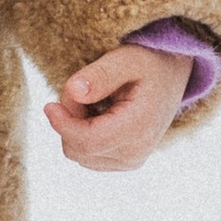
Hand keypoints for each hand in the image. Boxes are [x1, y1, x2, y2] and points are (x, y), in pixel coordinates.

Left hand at [44, 43, 186, 171]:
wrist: (172, 76)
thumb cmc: (149, 63)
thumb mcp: (126, 58)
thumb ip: (100, 74)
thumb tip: (73, 91)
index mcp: (139, 127)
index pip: (88, 141)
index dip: (63, 125)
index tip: (49, 105)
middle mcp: (136, 152)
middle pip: (79, 149)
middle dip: (69, 120)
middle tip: (80, 90)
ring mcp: (131, 161)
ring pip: (80, 154)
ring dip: (75, 127)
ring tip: (93, 100)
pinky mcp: (125, 162)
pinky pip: (88, 156)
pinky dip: (83, 135)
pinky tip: (97, 114)